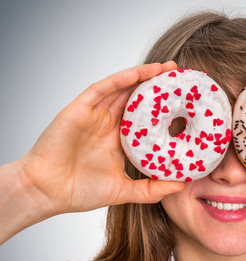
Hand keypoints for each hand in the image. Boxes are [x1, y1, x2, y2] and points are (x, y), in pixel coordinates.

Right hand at [14, 61, 184, 214]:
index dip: (162, 107)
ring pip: (121, 88)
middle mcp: (108, 122)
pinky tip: (139, 74)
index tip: (184, 101)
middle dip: (156, 85)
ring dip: (143, 76)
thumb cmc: (80, 191)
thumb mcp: (124, 190)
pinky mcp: (80, 109)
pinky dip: (120, 80)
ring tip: (165, 68)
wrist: (47, 192)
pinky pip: (102, 89)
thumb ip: (151, 189)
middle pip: (135, 97)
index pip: (144, 116)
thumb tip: (181, 186)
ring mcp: (94, 114)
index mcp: (118, 138)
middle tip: (179, 75)